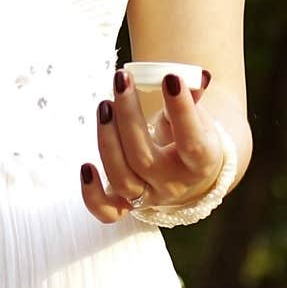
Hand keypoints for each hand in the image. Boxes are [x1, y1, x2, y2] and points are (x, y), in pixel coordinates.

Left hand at [80, 69, 223, 223]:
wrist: (188, 169)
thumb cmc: (191, 133)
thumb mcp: (198, 115)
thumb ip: (194, 96)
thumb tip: (198, 76)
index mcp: (200, 161)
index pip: (192, 141)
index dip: (182, 110)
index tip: (170, 77)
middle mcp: (174, 183)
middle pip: (144, 158)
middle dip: (128, 116)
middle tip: (121, 80)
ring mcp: (149, 196)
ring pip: (122, 178)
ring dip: (107, 140)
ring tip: (105, 105)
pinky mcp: (126, 204)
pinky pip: (107, 211)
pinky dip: (92, 194)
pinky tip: (85, 167)